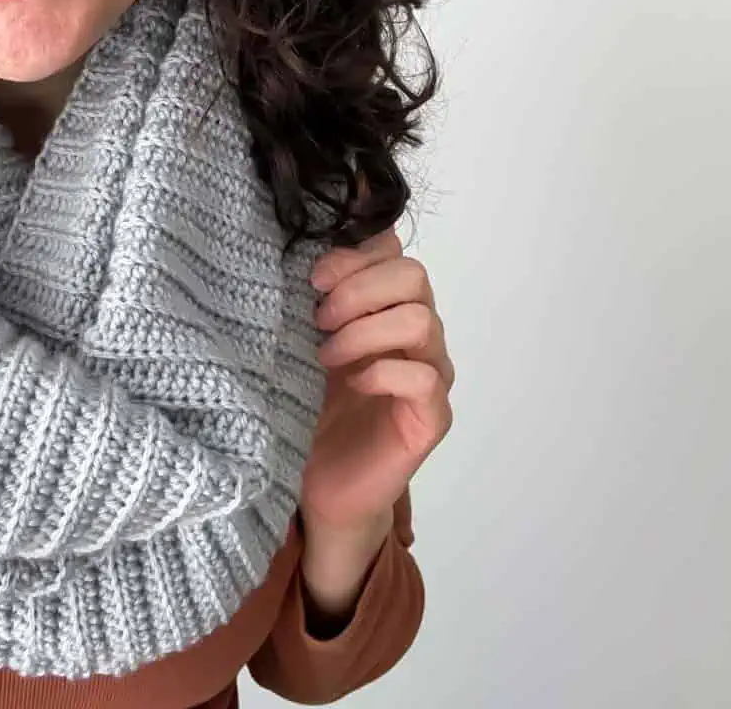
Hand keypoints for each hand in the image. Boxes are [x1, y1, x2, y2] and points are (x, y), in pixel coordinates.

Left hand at [300, 226, 454, 531]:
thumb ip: (311, 297)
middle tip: (318, 319)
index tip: (313, 277)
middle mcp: (416, 332)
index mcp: (384, 304)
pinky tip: (352, 384)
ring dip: (365, 332)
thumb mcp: (299, 339)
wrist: (316, 481)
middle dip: (358, 289)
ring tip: (325, 356)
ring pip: (421, 321)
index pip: (393, 249)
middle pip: (413, 275)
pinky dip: (383, 372)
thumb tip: (298, 248)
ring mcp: (431, 373)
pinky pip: (425, 378)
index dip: (355, 252)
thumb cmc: (306, 403)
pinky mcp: (432, 416)